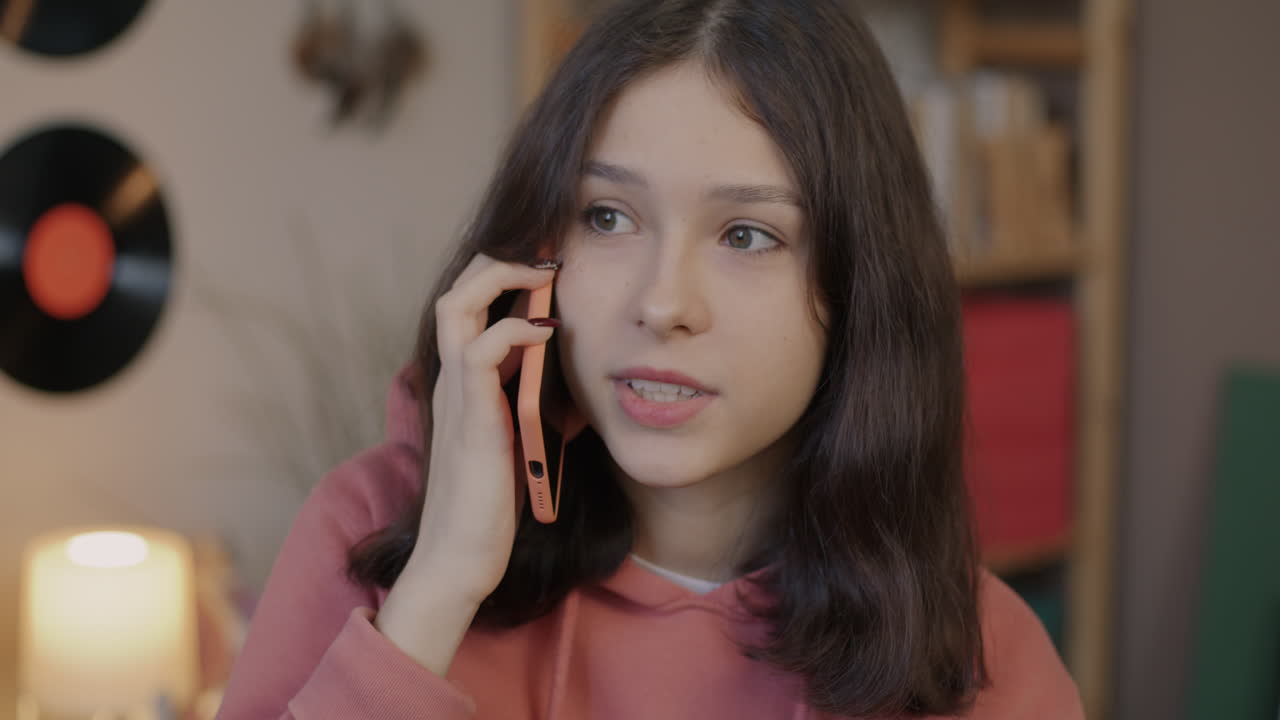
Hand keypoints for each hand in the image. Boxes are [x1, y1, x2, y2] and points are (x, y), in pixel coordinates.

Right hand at [406, 252, 558, 602]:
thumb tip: (581, 397)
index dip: (501, 275)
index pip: (469, 307)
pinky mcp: (471, 418)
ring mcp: (456, 396)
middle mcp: (451, 379)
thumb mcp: (521, 444)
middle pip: (456, 290)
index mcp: (462, 383)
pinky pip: (480, 352)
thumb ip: (537, 412)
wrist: (459, 558)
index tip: (547, 261)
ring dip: (500, 277)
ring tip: (542, 271)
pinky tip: (545, 331)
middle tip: (546, 253)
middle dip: (499, 259)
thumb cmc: (491, 506)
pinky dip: (513, 330)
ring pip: (455, 306)